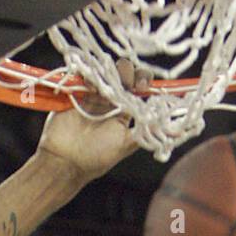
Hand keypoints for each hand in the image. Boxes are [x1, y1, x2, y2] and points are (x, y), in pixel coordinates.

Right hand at [35, 60, 147, 180]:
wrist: (66, 162)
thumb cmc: (98, 156)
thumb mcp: (126, 144)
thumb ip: (145, 131)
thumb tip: (169, 125)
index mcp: (122, 115)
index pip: (135, 92)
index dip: (140, 84)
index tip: (143, 81)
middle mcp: (108, 104)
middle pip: (119, 80)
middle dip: (123, 75)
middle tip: (125, 76)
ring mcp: (91, 97)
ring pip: (102, 76)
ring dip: (106, 74)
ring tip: (107, 82)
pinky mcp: (74, 94)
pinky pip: (82, 77)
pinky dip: (88, 74)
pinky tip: (92, 82)